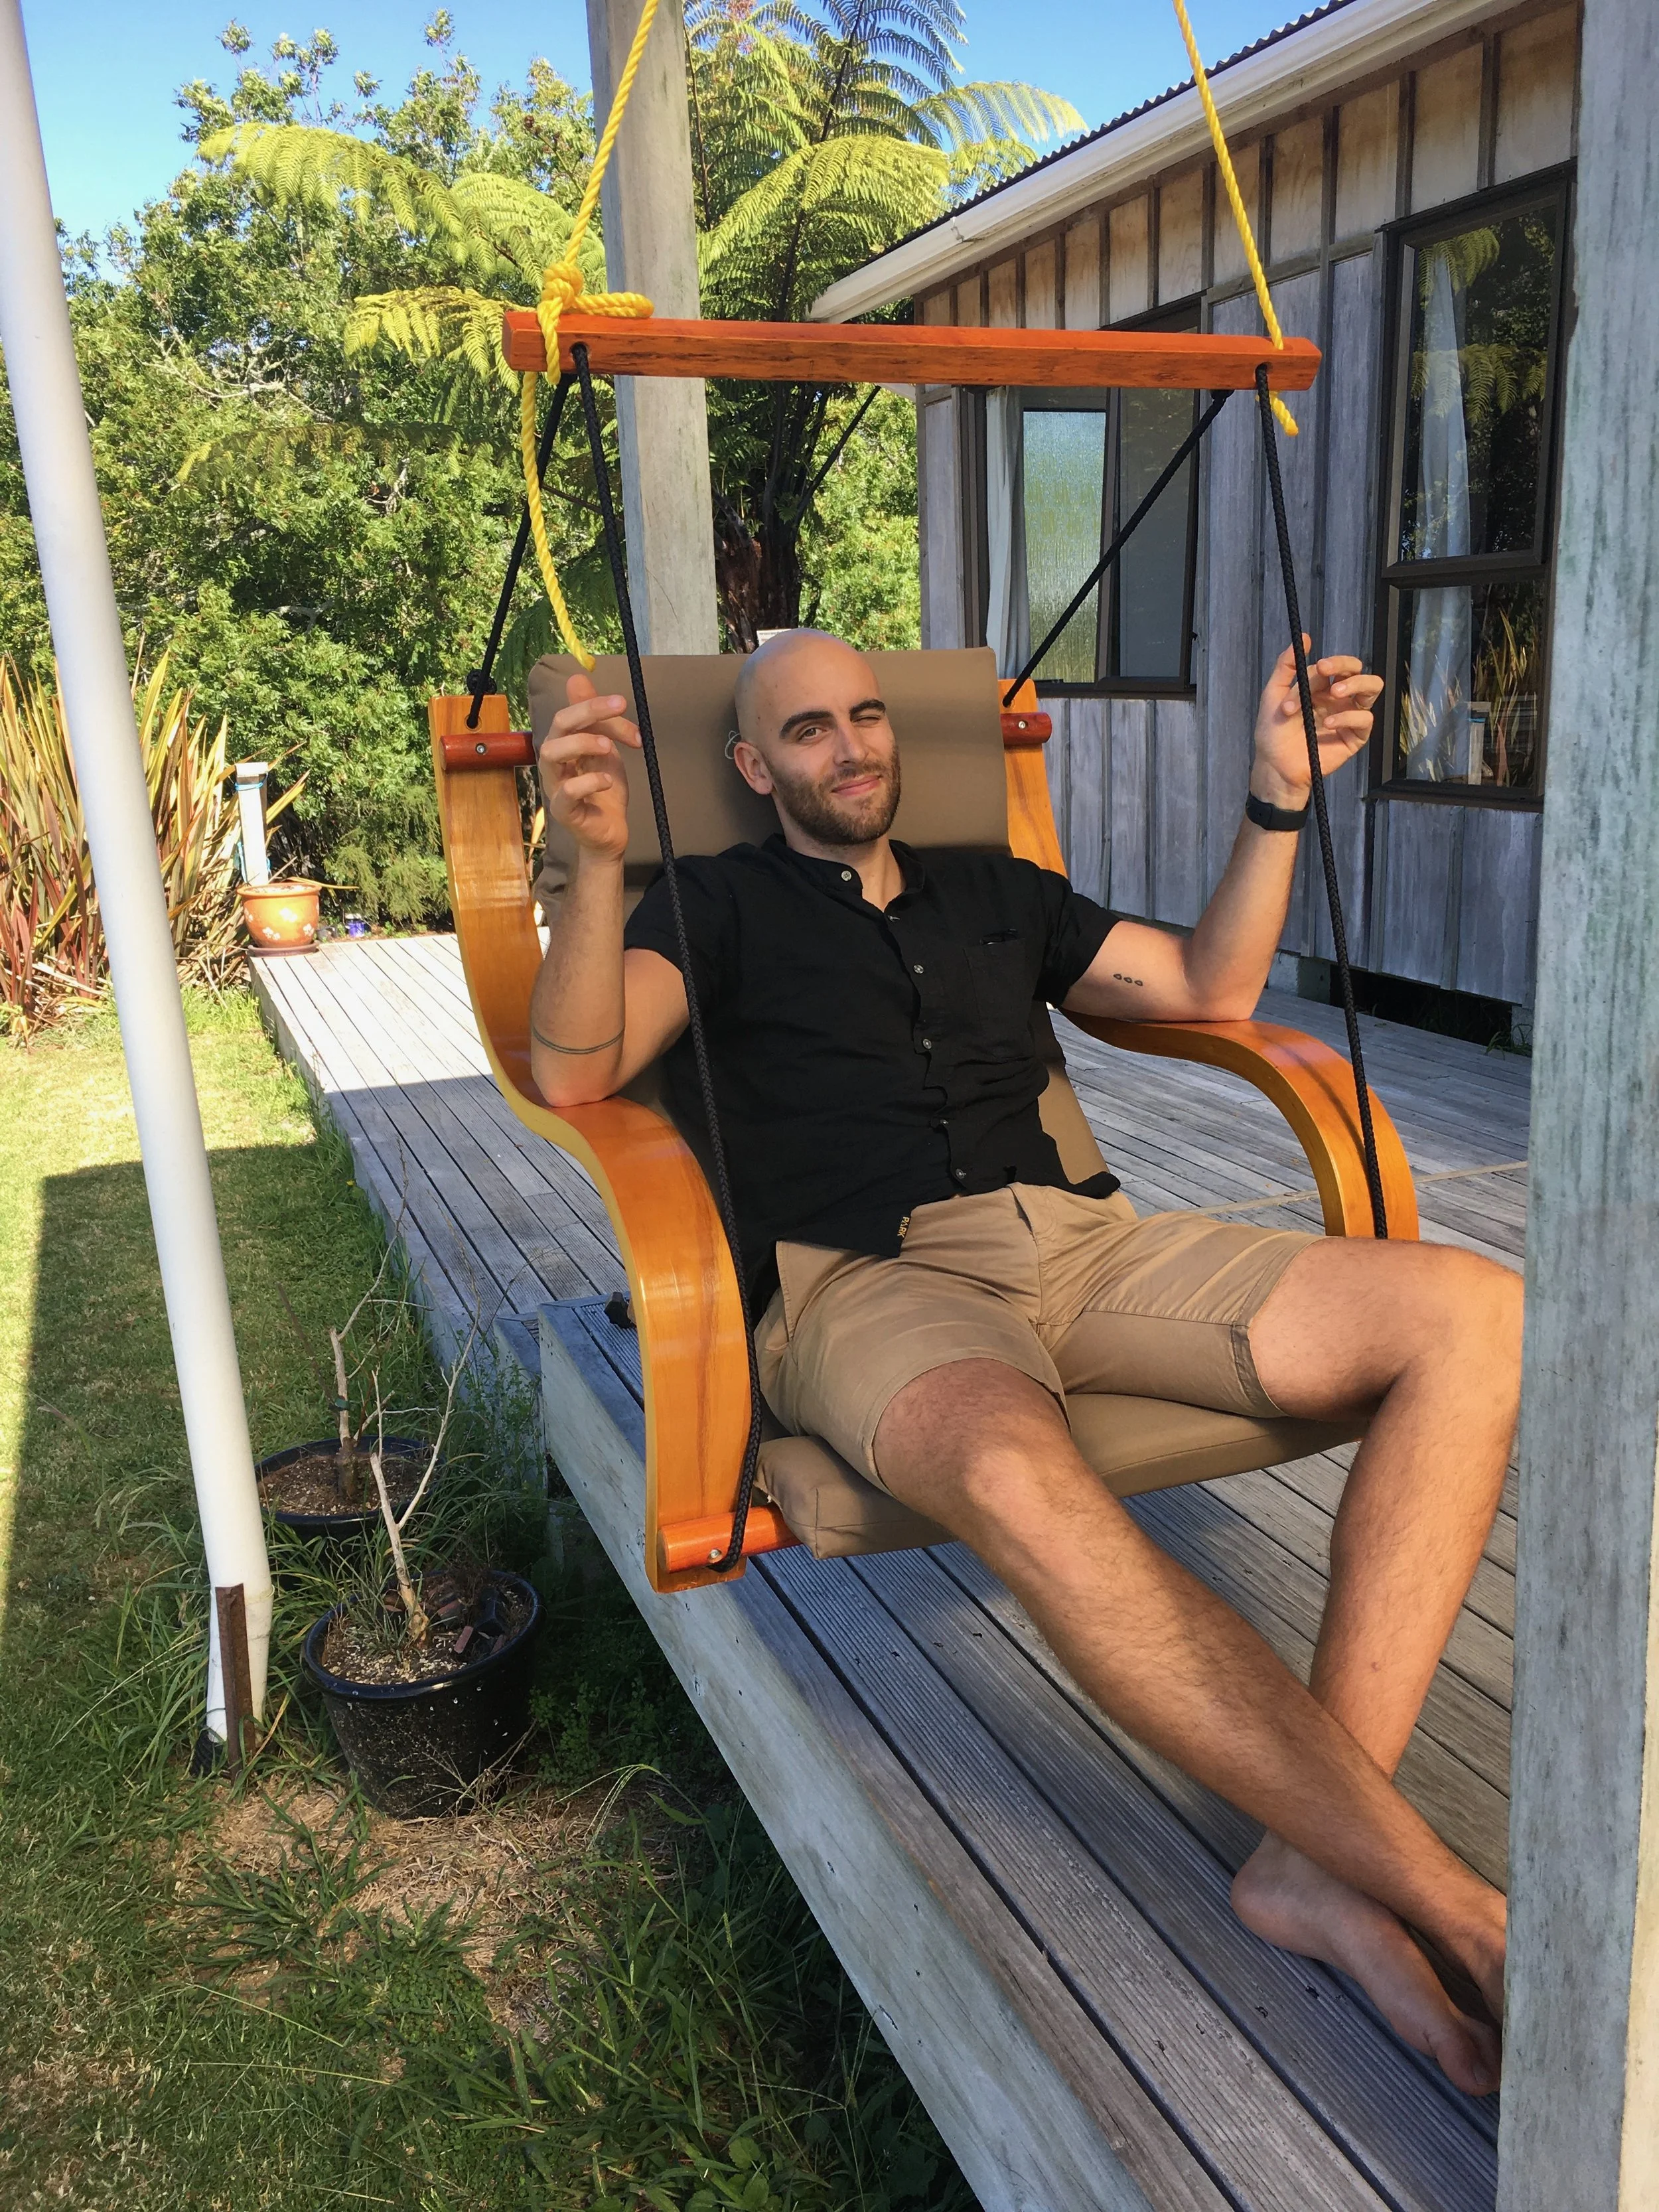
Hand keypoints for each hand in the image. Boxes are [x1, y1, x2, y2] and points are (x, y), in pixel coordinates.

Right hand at [537, 672, 642, 864]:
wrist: (611, 831)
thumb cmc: (604, 789)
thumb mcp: (604, 747)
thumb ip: (594, 718)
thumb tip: (577, 678)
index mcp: (564, 745)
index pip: (570, 714)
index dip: (595, 705)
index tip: (623, 704)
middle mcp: (555, 763)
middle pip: (557, 727)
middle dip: (588, 712)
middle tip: (620, 708)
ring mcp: (556, 787)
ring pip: (552, 754)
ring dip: (582, 743)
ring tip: (609, 747)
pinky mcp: (565, 811)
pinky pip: (566, 792)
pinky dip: (589, 782)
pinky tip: (608, 781)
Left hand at [1250, 640, 1382, 808]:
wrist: (1275, 765)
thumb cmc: (1273, 732)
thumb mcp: (1274, 694)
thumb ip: (1286, 666)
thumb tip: (1306, 637)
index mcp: (1321, 687)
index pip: (1334, 666)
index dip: (1325, 666)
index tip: (1315, 670)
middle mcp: (1338, 698)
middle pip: (1358, 670)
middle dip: (1346, 665)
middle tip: (1328, 672)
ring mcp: (1348, 716)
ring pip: (1371, 689)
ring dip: (1356, 684)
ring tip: (1335, 693)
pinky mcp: (1355, 736)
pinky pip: (1365, 719)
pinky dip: (1348, 717)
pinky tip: (1328, 724)